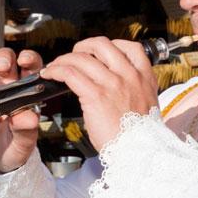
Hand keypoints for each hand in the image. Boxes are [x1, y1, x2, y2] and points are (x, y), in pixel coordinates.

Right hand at [0, 48, 42, 175]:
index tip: (25, 60)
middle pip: (5, 65)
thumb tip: (29, 118)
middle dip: (4, 59)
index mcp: (23, 97)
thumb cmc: (10, 151)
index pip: (31, 72)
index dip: (30, 61)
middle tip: (2, 67)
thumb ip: (26, 131)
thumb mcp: (21, 145)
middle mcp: (4, 91)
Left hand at [39, 38, 158, 150]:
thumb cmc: (140, 136)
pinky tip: (50, 75)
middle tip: (73, 57)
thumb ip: (134, 91)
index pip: (130, 47)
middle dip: (82, 47)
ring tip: (54, 67)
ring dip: (63, 59)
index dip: (109, 46)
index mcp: (144, 77)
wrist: (140, 152)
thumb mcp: (146, 106)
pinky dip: (56, 70)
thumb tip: (116, 88)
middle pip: (101, 44)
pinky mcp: (96, 95)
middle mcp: (129, 75)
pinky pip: (70, 73)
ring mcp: (113, 83)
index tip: (97, 54)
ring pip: (81, 57)